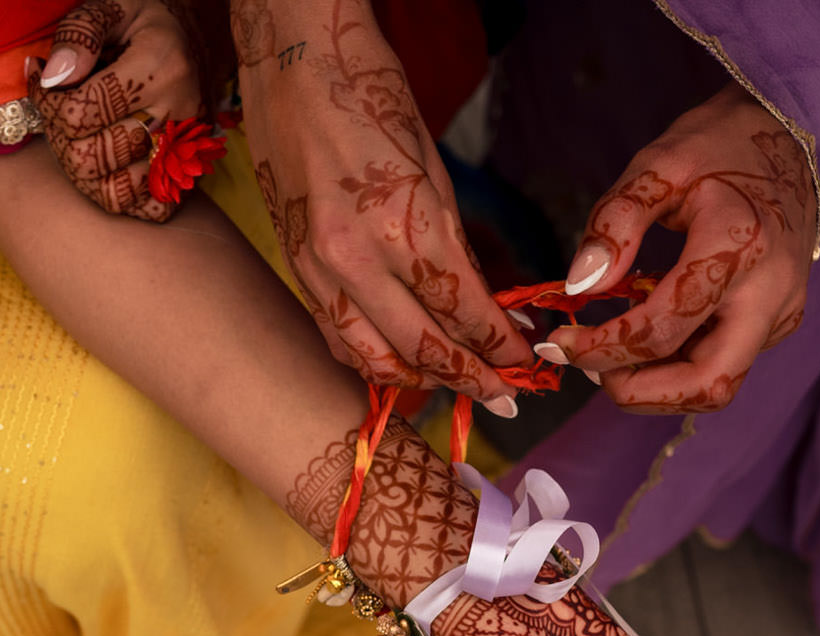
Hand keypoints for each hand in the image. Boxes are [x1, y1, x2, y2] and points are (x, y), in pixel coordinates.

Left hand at [28, 0, 221, 221]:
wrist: (198, 33)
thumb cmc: (145, 18)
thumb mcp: (111, 5)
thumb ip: (80, 33)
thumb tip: (54, 76)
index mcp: (160, 66)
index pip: (80, 113)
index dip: (47, 103)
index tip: (42, 80)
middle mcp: (177, 112)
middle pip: (91, 159)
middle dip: (60, 138)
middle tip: (59, 112)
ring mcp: (185, 148)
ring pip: (113, 191)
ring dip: (81, 170)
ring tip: (77, 138)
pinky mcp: (188, 169)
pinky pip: (151, 209)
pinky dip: (122, 196)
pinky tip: (106, 167)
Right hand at [235, 0, 529, 410]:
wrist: (291, 56)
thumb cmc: (368, 90)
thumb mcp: (430, 163)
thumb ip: (450, 239)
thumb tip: (478, 297)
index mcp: (403, 225)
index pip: (464, 312)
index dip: (501, 347)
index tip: (528, 364)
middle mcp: (355, 259)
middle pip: (423, 349)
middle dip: (472, 378)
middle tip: (509, 396)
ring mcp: (317, 268)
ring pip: (372, 358)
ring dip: (419, 380)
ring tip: (454, 383)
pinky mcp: (294, 265)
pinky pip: (334, 334)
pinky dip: (369, 359)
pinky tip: (397, 361)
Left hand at [539, 83, 817, 414]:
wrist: (795, 134)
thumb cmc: (720, 145)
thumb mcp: (657, 165)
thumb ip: (614, 223)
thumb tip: (578, 286)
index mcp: (737, 246)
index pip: (664, 329)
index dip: (603, 348)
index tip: (560, 342)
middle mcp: (769, 291)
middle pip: (707, 384)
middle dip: (640, 392)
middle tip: (592, 369)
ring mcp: (782, 310)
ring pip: (720, 385)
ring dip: (659, 387)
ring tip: (616, 353)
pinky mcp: (781, 319)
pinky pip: (727, 363)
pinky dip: (680, 364)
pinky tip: (651, 333)